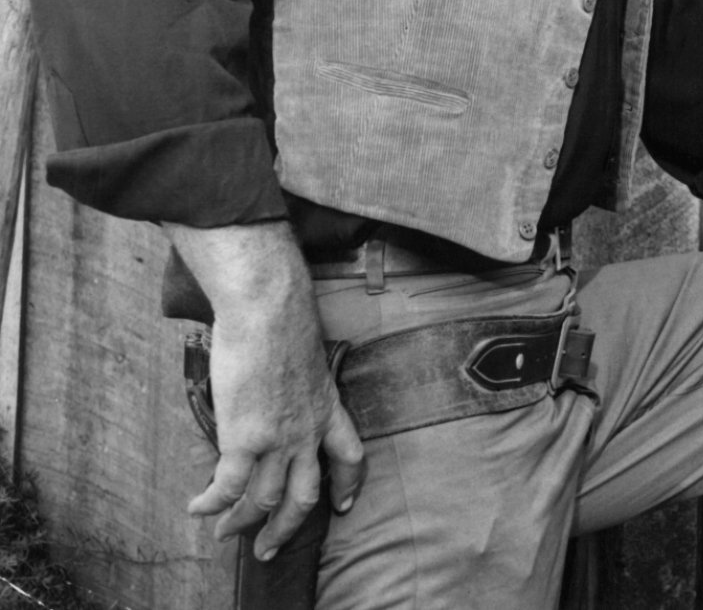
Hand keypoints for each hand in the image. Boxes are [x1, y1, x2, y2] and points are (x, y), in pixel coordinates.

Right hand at [168, 224, 366, 560]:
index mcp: (328, 406)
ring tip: (224, 535)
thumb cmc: (281, 319)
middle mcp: (308, 429)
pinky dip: (212, 503)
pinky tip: (198, 508)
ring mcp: (280, 437)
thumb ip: (294, 384)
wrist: (269, 306)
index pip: (351, 455)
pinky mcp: (247, 437)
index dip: (348, 485)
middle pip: (306, 495)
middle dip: (287, 528)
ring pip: (265, 500)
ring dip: (242, 523)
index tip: (342, 507)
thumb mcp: (303, 358)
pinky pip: (229, 487)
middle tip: (269, 550)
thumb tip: (275, 390)